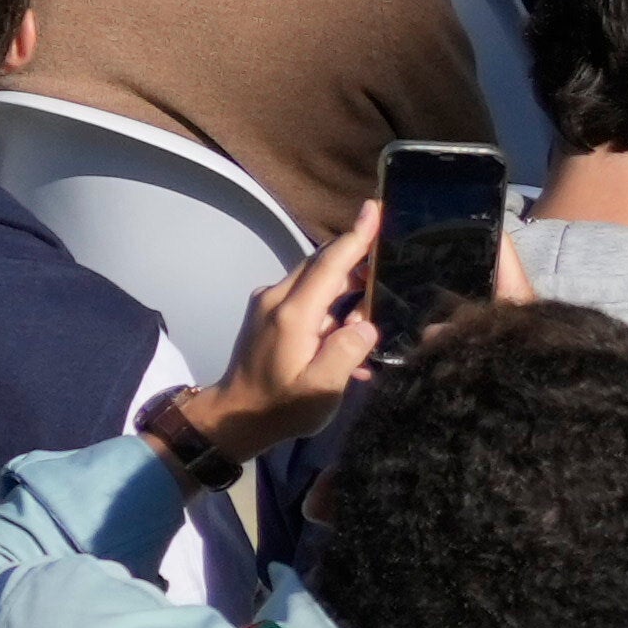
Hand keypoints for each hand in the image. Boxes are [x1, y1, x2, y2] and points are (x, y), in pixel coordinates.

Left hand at [167, 225, 383, 470]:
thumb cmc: (281, 406)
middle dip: (357, 260)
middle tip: (392, 261)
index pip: (328, 264)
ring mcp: (269, 305)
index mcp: (292, 313)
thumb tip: (366, 324)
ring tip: (377, 304)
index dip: (355, 237)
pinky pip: (307, 300)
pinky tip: (351, 333)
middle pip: (322, 266)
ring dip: (346, 289)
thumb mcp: (321, 388)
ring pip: (316, 282)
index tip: (373, 209)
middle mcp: (277, 299)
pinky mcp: (268, 316)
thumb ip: (347, 353)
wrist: (235, 417)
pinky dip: (332, 309)